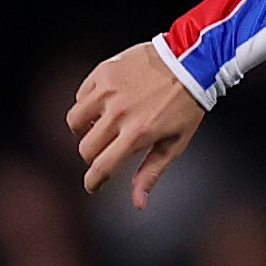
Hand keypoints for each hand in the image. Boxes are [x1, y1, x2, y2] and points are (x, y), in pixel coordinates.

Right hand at [67, 42, 205, 207]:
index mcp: (137, 134)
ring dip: (84, 130)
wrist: (190, 62)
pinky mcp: (103, 72)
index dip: (93, 181)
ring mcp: (108, 90)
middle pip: (85, 147)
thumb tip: (138, 203)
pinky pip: (80, 96)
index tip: (93, 186)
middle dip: (92, 157)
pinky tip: (104, 105)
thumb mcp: (175, 144)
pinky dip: (87, 105)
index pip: (102, 166)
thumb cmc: (186, 106)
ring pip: (74, 121)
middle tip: (105, 152)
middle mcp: (119, 112)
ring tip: (100, 127)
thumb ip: (151, 173)